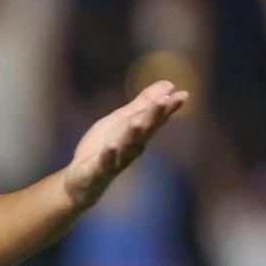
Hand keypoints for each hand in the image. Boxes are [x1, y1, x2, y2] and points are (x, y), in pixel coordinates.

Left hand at [62, 80, 189, 210]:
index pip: (156, 120)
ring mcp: (115, 161)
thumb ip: (143, 105)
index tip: (183, 95)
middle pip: (145, 131)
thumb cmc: (104, 148)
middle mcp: (131, 149)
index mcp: (138, 135)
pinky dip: (109, 155)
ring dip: (134, 134)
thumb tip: (169, 85)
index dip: (169, 108)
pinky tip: (112, 144)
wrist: (82, 181)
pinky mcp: (98, 171)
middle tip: (165, 100)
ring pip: (127, 147)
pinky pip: (105, 163)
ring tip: (140, 121)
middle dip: (154, 116)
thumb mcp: (122, 121)